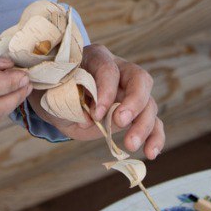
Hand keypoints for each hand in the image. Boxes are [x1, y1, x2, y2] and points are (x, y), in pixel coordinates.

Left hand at [29, 44, 164, 158]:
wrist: (55, 98)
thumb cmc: (55, 90)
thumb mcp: (56, 93)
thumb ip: (71, 102)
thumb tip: (91, 119)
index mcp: (96, 58)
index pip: (108, 69)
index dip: (105, 91)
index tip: (96, 114)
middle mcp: (119, 70)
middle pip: (139, 79)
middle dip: (133, 102)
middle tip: (120, 122)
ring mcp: (131, 91)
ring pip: (149, 103)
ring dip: (143, 125)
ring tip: (130, 145)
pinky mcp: (136, 112)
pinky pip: (153, 122)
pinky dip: (154, 137)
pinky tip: (150, 153)